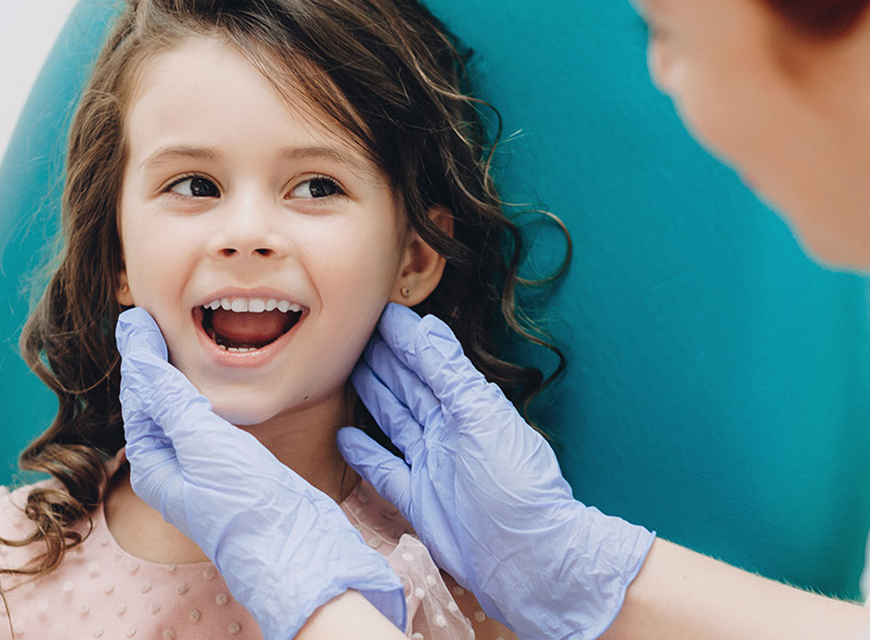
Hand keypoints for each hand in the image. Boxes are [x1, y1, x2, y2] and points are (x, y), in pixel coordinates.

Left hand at [116, 308, 405, 639]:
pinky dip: (207, 397)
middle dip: (153, 364)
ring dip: (179, 378)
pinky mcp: (237, 472)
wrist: (298, 551)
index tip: (138, 316)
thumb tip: (135, 348)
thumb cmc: (246, 503)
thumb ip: (169, 395)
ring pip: (184, 414)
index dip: (137, 355)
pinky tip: (219, 387)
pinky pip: (210, 426)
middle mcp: (175, 470)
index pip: (138, 398)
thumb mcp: (202, 440)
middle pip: (156, 406)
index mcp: (155, 465)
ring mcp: (206, 472)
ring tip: (179, 341)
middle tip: (152, 319)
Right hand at [340, 304, 655, 639]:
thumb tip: (427, 326)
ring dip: (373, 396)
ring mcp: (431, 466)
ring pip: (394, 422)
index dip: (404, 338)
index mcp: (468, 407)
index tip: (377, 312)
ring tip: (347, 372)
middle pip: (409, 388)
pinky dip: (365, 453)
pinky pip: (384, 469)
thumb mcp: (482, 416)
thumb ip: (451, 373)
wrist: (526, 556)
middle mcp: (448, 432)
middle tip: (353, 334)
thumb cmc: (515, 484)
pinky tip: (344, 436)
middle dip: (384, 360)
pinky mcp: (418, 499)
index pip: (430, 362)